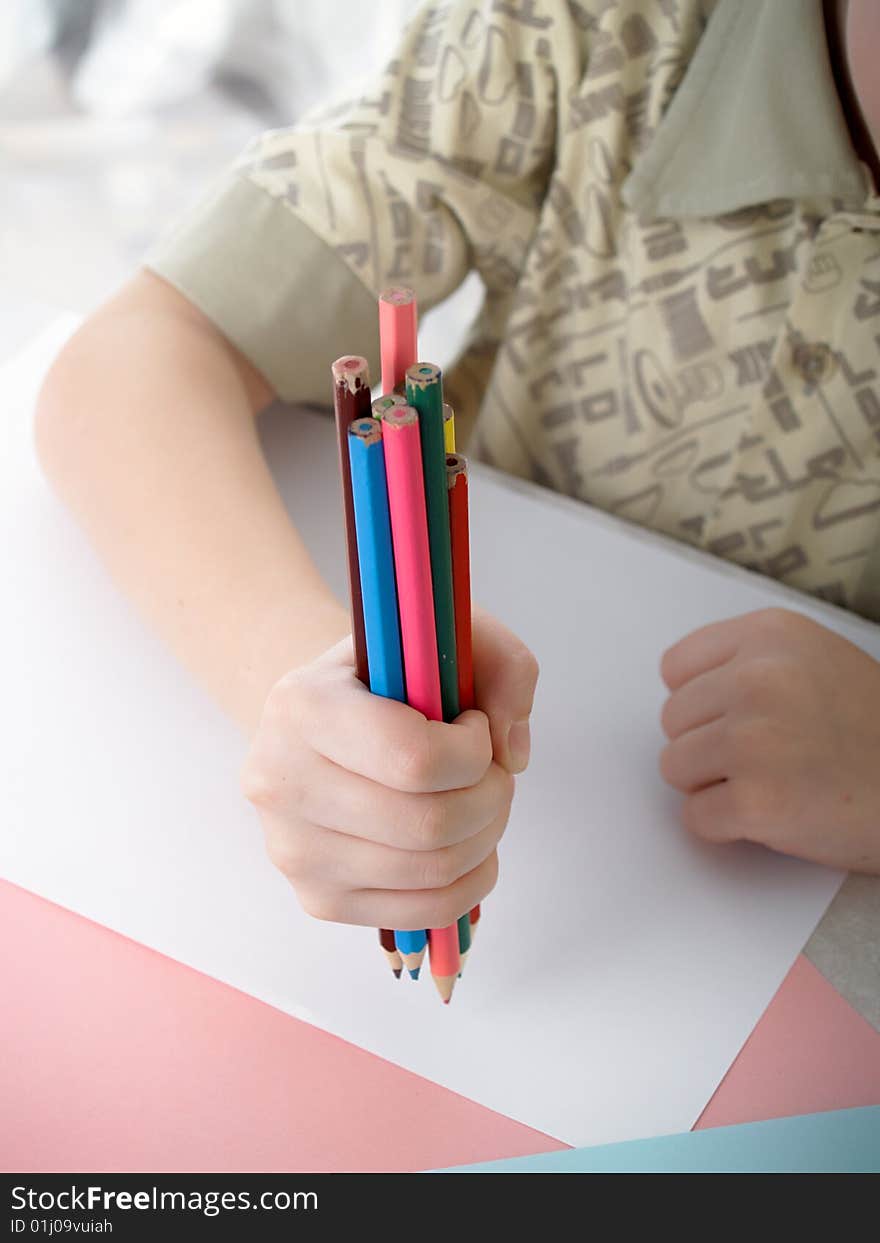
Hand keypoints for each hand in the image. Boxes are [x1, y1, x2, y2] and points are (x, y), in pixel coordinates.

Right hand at [240, 608, 538, 925]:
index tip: (475, 726)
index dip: (473, 750)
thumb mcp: (445, 634)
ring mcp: (293, 849)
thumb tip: (513, 754)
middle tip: (494, 773)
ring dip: (486, 838)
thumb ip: (504, 667)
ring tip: (483, 803)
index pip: (414, 758)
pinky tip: (470, 844)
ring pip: (431, 871)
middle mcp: (279, 781)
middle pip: (427, 824)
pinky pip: (421, 913)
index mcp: (301, 705)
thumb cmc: (388, 676)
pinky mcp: (317, 897)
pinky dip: (470, 882)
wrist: (321, 721)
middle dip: (491, 798)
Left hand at [658, 607, 879, 872]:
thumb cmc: (874, 732)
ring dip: (713, 785)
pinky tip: (775, 815)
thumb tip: (679, 692)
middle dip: (708, 744)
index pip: (676, 667)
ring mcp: (754, 739)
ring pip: (674, 767)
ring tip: (773, 783)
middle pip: (672, 720)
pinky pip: (695, 818)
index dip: (702, 702)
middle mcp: (758, 677)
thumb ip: (749, 662)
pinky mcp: (757, 801)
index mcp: (771, 634)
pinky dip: (725, 827)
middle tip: (768, 758)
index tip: (738, 718)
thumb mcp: (817, 660)